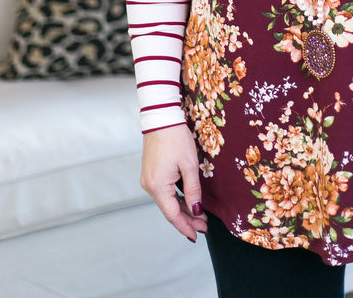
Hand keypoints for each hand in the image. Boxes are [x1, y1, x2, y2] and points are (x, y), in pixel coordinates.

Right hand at [141, 125, 208, 241]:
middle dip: (187, 219)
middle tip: (204, 226)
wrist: (161, 117)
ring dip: (182, 209)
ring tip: (199, 216)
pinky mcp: (150, 173)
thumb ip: (193, 190)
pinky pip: (164, 192)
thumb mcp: (189, 165)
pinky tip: (187, 201)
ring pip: (167, 201)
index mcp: (157, 186)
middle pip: (169, 210)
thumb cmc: (176, 138)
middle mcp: (149, 186)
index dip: (185, 227)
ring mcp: (148, 180)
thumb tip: (196, 211)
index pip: (172, 215)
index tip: (197, 236)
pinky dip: (176, 198)